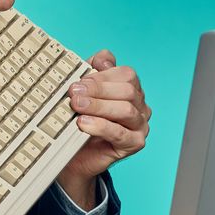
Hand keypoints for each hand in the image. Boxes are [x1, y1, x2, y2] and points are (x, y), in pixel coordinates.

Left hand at [57, 49, 150, 206]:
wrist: (76, 155)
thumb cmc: (82, 120)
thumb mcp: (84, 91)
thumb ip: (93, 71)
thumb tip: (102, 59)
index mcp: (132, 89)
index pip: (126, 74)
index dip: (103, 76)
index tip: (80, 81)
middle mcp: (140, 106)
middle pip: (128, 91)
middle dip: (98, 90)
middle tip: (74, 93)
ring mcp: (140, 125)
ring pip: (126, 110)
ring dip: (99, 106)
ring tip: (77, 107)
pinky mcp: (135, 143)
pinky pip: (121, 133)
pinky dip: (101, 126)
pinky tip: (84, 124)